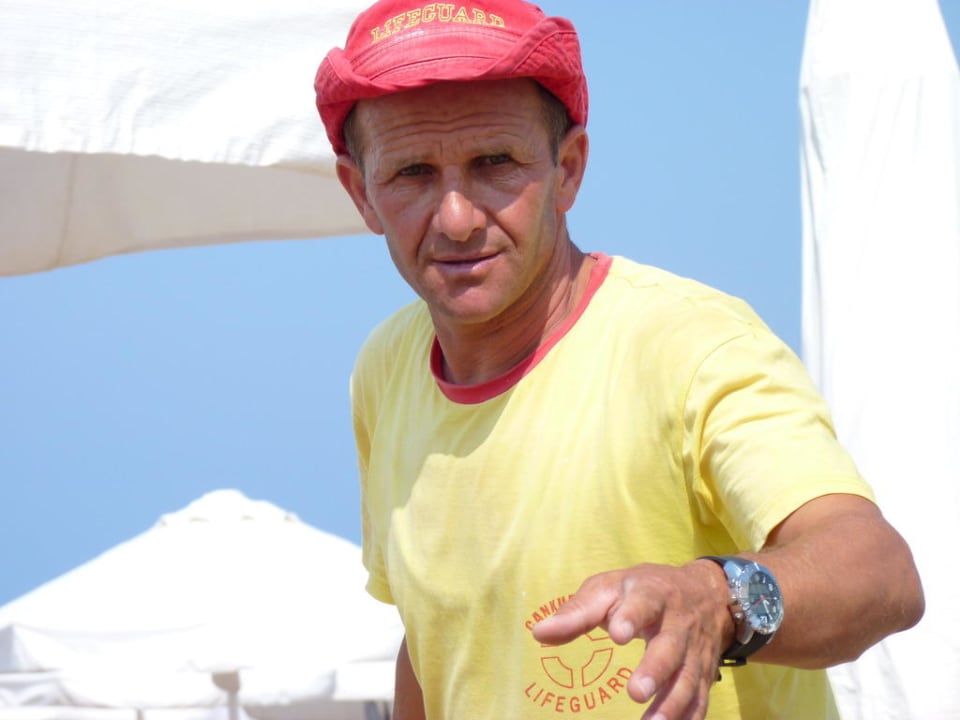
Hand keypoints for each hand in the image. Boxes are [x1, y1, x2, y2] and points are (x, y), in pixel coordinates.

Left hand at [531, 561, 731, 719]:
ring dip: (673, 703)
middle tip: (635, 691)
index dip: (632, 617)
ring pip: (688, 677)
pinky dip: (690, 717)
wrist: (705, 592)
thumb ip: (577, 612)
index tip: (618, 634)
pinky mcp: (704, 671)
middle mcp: (678, 622)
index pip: (644, 603)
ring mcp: (695, 649)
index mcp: (652, 594)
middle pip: (671, 646)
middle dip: (656, 669)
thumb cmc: (642, 590)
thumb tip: (539, 633)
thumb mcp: (609, 588)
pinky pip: (701, 697)